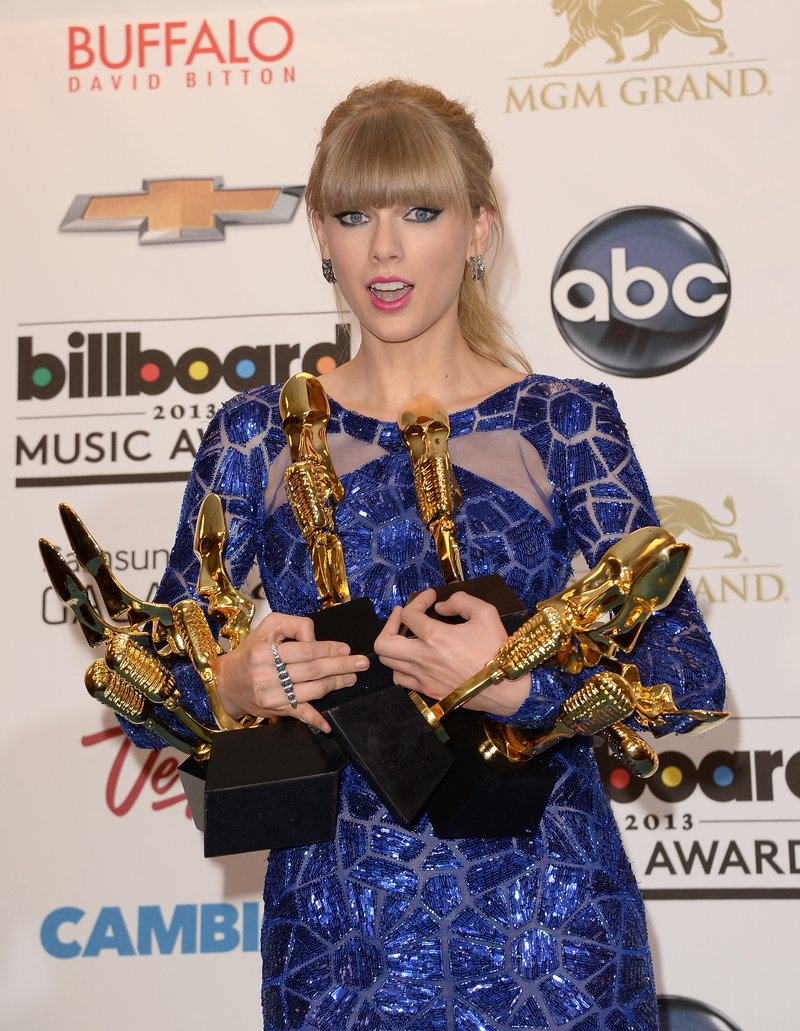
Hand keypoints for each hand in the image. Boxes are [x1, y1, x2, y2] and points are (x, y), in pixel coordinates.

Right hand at [215, 611, 368, 732]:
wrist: (228, 681)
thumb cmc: (252, 650)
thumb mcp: (269, 626)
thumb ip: (295, 625)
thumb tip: (316, 639)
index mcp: (265, 652)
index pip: (305, 650)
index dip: (328, 649)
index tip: (346, 649)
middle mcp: (267, 675)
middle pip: (312, 671)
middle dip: (341, 667)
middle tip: (361, 663)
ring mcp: (271, 696)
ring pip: (311, 691)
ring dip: (336, 685)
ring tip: (352, 678)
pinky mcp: (275, 710)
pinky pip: (298, 715)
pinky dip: (314, 720)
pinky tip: (327, 724)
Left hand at [374, 589, 529, 716]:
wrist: (505, 688)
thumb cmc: (496, 649)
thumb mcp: (486, 614)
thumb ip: (461, 601)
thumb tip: (440, 607)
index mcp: (435, 637)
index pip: (409, 614)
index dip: (417, 600)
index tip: (431, 598)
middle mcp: (422, 659)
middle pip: (382, 644)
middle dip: (389, 624)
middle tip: (403, 617)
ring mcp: (422, 678)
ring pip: (388, 663)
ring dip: (394, 646)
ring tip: (407, 637)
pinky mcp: (427, 692)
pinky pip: (401, 680)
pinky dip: (401, 666)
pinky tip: (414, 658)